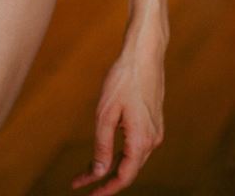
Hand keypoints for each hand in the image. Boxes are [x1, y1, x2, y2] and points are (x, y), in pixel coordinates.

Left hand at [70, 44, 164, 193]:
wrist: (145, 52)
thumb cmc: (124, 78)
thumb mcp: (106, 113)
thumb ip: (102, 146)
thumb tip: (98, 172)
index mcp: (141, 141)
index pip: (123, 178)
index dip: (105, 190)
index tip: (87, 195)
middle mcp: (152, 140)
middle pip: (128, 170)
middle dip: (103, 178)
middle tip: (79, 181)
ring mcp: (155, 130)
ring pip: (132, 158)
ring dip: (111, 164)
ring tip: (87, 169)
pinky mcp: (153, 121)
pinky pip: (136, 144)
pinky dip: (120, 151)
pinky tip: (107, 146)